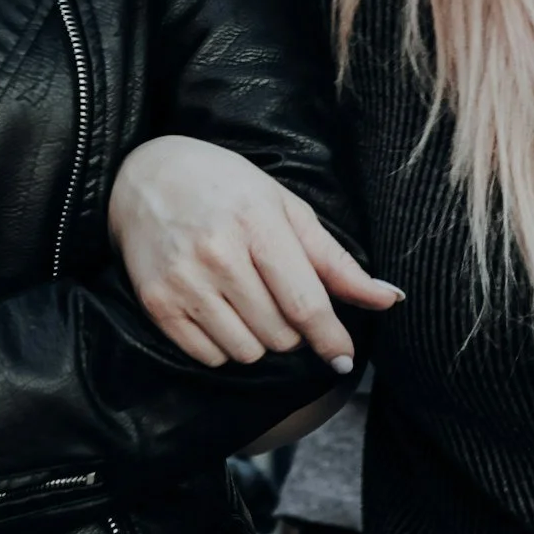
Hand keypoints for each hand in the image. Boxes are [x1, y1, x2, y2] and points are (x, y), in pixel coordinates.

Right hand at [108, 134, 401, 368]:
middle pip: (280, 334)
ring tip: (244, 300)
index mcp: (256, 223)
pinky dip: (223, 345)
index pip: (305, 303)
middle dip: (290, 328)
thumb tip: (389, 298)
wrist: (144, 176)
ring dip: (257, 339)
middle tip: (275, 295)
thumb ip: (335, 260)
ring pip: (247, 352)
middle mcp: (218, 254)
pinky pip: (209, 357)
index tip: (343, 358)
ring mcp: (184, 280)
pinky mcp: (157, 303)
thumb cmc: (225, 187)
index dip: (331, 338)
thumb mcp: (284, 208)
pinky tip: (217, 309)